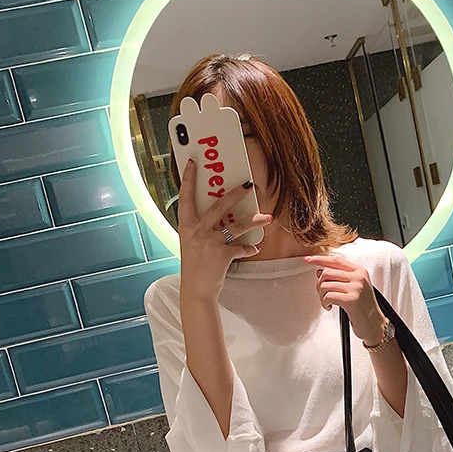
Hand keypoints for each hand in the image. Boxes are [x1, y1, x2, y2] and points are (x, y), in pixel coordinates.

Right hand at [177, 159, 272, 300]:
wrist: (196, 289)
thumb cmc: (195, 265)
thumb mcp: (192, 242)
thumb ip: (202, 228)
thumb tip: (222, 216)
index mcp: (186, 225)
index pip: (186, 197)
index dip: (188, 178)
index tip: (192, 162)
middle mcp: (196, 230)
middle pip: (219, 206)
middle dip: (236, 194)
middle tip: (249, 185)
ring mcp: (210, 242)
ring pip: (237, 226)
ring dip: (254, 221)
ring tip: (266, 217)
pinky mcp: (222, 254)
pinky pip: (241, 247)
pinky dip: (249, 248)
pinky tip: (254, 248)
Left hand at [302, 254, 386, 345]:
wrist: (374, 324)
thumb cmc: (363, 308)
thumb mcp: (354, 288)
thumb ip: (339, 277)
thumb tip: (319, 271)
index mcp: (360, 271)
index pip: (336, 261)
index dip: (319, 259)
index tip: (308, 259)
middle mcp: (359, 277)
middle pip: (326, 272)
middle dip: (319, 285)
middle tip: (323, 295)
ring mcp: (356, 287)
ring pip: (325, 285)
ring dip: (321, 296)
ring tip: (327, 303)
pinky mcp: (352, 299)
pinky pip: (328, 296)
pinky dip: (324, 303)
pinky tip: (329, 307)